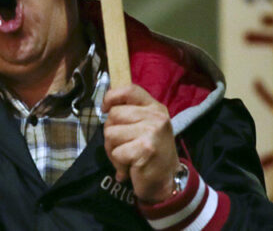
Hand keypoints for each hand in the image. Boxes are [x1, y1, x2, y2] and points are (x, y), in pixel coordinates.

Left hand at [102, 83, 180, 203]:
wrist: (167, 182)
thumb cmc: (152, 153)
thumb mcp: (147, 126)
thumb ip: (131, 113)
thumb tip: (106, 105)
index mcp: (155, 108)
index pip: (129, 90)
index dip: (111, 97)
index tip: (105, 109)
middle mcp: (156, 117)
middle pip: (114, 114)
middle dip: (111, 132)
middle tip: (123, 145)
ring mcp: (152, 132)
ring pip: (110, 133)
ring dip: (113, 149)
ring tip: (127, 157)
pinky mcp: (146, 149)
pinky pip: (116, 152)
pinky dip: (118, 163)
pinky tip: (130, 167)